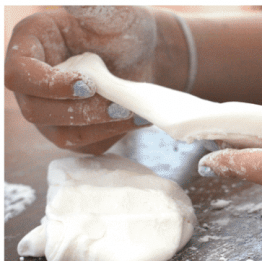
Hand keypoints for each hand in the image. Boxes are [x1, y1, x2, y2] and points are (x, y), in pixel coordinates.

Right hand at [4, 6, 187, 153]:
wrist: (142, 56)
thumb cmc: (121, 29)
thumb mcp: (107, 13)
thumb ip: (88, 8)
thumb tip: (73, 0)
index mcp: (29, 49)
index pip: (18, 75)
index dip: (49, 86)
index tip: (88, 84)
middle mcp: (34, 86)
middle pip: (38, 111)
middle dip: (82, 111)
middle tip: (119, 104)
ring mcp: (52, 113)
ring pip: (63, 134)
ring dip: (101, 126)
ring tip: (133, 113)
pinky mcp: (76, 133)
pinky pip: (89, 144)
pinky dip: (114, 134)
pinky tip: (137, 119)